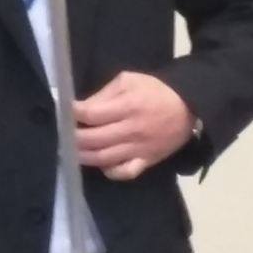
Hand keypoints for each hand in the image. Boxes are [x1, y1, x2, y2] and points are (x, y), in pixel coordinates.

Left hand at [74, 71, 195, 180]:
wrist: (188, 106)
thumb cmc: (155, 90)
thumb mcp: (129, 80)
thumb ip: (104, 93)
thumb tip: (82, 107)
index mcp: (127, 106)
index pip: (91, 113)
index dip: (73, 113)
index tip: (64, 112)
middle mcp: (131, 130)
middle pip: (93, 139)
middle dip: (73, 137)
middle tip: (64, 134)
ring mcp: (139, 148)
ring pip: (104, 158)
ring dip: (83, 156)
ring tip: (72, 151)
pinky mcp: (147, 161)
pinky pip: (125, 172)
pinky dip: (109, 171)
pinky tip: (101, 164)